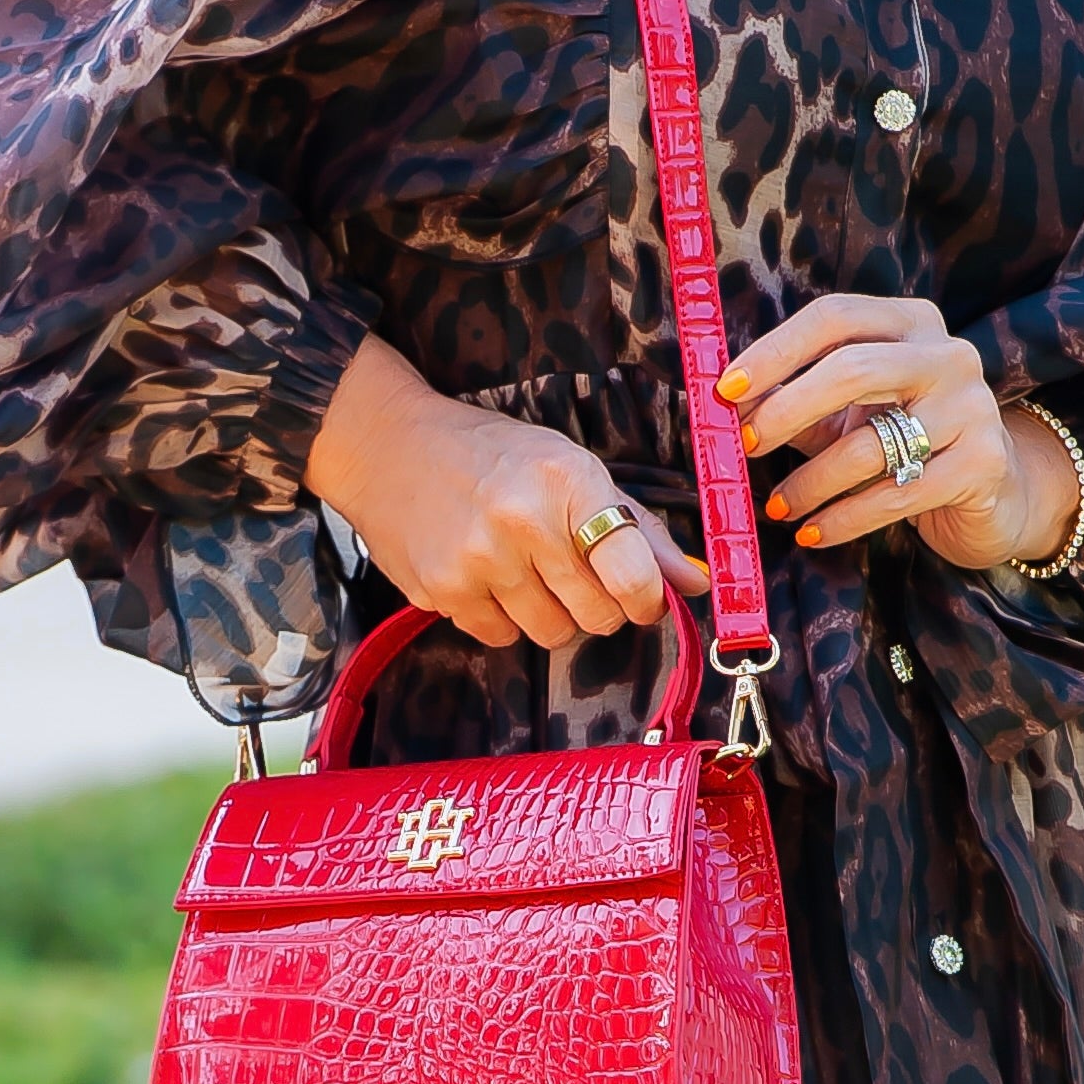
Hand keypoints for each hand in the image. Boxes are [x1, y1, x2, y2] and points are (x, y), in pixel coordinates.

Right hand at [304, 334, 708, 647]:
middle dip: (597, 605)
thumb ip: (635, 527)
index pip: (631, 571)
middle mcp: (523, 521)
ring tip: (524, 568)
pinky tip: (486, 575)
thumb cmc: (492, 455)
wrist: (388, 446)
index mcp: (568, 481)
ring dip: (549, 613)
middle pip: (597, 616)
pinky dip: (502, 617)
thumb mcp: (571, 468)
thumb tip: (695, 582)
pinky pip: (500, 637)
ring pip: (551, 634)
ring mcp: (478, 561)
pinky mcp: (441, 591)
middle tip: (574, 573)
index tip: (642, 597)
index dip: (646, 599)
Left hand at [717, 296, 1079, 570]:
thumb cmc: (901, 438)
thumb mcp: (846, 410)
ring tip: (778, 506)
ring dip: (811, 481)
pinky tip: (811, 532)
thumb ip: (792, 399)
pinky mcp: (983, 465)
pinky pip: (895, 496)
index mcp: (911, 321)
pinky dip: (842, 518)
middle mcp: (948, 355)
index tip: (726, 389)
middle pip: (853, 369)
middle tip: (745, 445)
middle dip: (786, 409)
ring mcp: (973, 408)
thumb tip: (724, 405)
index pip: (835, 317)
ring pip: (871, 443)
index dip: (776, 350)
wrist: (994, 491)